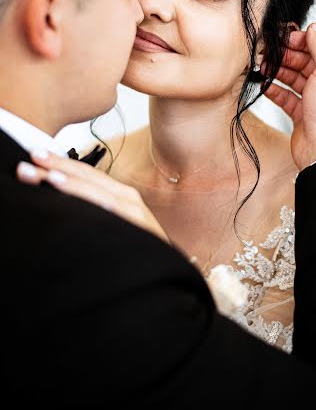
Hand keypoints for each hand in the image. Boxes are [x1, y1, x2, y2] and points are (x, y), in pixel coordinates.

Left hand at [16, 150, 168, 242]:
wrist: (167, 274)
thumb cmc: (138, 253)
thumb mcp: (114, 227)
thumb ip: (95, 212)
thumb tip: (62, 202)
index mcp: (120, 196)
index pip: (86, 175)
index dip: (61, 163)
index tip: (35, 156)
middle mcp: (129, 198)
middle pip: (89, 176)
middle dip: (59, 165)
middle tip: (32, 155)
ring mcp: (135, 210)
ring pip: (98, 189)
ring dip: (71, 180)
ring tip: (47, 174)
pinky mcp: (140, 225)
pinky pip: (112, 208)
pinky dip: (92, 198)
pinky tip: (75, 194)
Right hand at [264, 23, 315, 170]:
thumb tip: (314, 28)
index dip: (304, 40)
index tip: (286, 37)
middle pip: (306, 61)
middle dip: (287, 56)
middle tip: (269, 52)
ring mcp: (315, 99)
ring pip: (294, 78)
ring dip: (278, 71)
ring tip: (263, 68)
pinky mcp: (302, 113)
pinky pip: (286, 96)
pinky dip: (275, 90)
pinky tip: (265, 86)